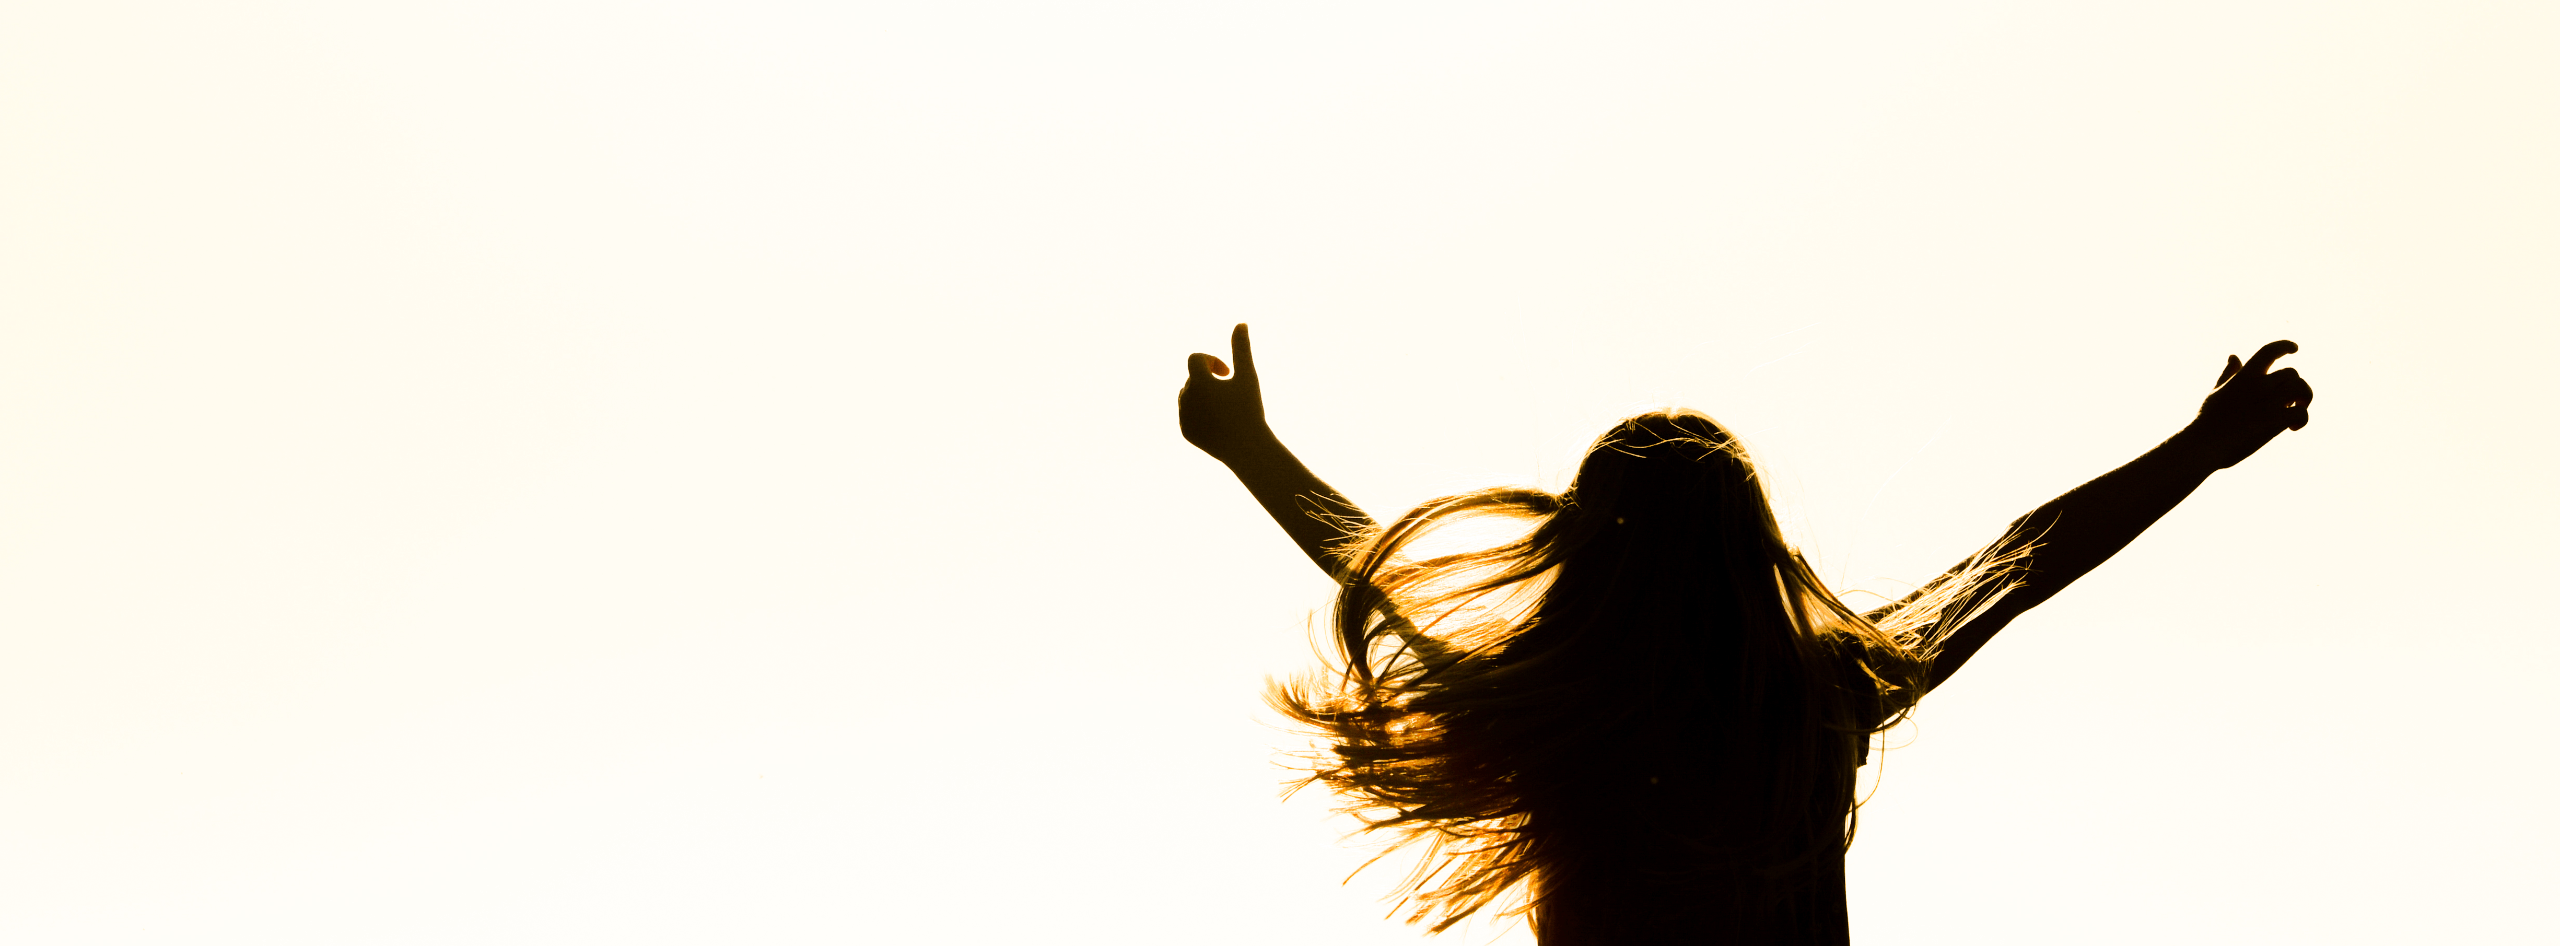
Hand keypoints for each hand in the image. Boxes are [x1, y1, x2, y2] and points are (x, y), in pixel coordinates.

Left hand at [1180, 323, 1274, 461]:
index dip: (1212, 361)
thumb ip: (1241, 348)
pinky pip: (1188, 414)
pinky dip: (1200, 413)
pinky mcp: (1185, 431)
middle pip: (1192, 378)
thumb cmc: (1250, 409)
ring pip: (1188, 396)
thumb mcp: (1248, 377)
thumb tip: (1241, 323)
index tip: (1228, 373)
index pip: (1196, 358)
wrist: (1247, 448)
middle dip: (1208, 380)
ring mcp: (1183, 416)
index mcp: (1198, 381)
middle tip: (1230, 391)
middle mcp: (1185, 397)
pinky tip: (1219, 422)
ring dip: (1203, 395)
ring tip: (1224, 406)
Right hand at [2188, 340, 2312, 468]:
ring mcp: (2267, 403)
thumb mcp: (2217, 392)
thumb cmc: (2206, 421)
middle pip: (2292, 373)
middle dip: (2296, 385)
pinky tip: (2292, 428)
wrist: (2202, 446)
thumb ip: (2228, 374)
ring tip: (2295, 410)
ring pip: (2300, 388)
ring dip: (2304, 398)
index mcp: (2243, 377)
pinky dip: (2302, 419)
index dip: (2284, 346)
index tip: (2295, 349)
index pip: (2269, 351)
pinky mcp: (2274, 421)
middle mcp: (2257, 386)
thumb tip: (2233, 356)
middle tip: (2291, 402)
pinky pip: (2301, 412)